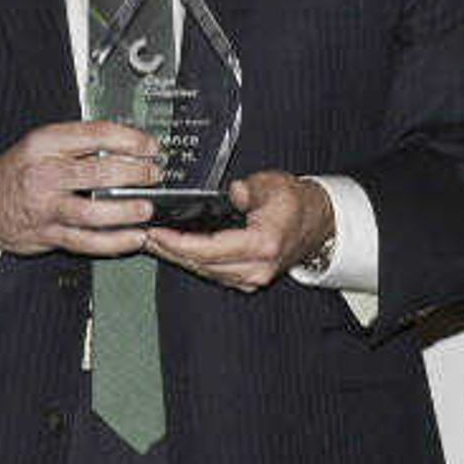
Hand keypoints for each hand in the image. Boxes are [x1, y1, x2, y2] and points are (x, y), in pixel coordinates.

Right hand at [0, 120, 166, 258]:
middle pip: (97, 173)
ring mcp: (46, 207)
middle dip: (134, 174)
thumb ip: (79, 144)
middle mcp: (44, 174)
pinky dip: (114, 242)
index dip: (130, 140)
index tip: (151, 146)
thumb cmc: (19, 172)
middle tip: (154, 175)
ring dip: (126, 212)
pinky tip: (133, 238)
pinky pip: (86, 242)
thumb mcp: (42, 145)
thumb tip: (127, 144)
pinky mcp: (48, 235)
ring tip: (146, 209)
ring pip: (93, 212)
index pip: (95, 135)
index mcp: (45, 144)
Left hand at [149, 171, 335, 292]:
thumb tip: (231, 193)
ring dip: (177, 257)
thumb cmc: (296, 202)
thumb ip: (248, 189)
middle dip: (170, 251)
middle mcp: (256, 267)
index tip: (156, 232)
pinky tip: (175, 250)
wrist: (319, 222)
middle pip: (201, 264)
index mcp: (262, 245)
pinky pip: (213, 273)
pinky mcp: (247, 279)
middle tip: (144, 236)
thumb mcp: (273, 185)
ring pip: (204, 272)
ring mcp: (252, 277)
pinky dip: (192, 261)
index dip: (178, 242)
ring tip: (154, 242)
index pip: (209, 249)